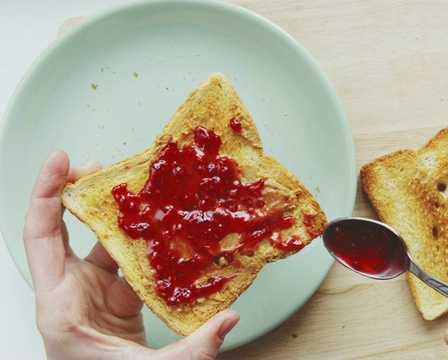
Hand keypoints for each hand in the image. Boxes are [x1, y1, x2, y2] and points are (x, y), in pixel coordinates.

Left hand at [23, 150, 238, 358]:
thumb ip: (192, 349)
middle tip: (100, 166)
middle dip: (78, 191)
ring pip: (100, 243)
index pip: (43, 237)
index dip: (47, 194)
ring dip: (119, 217)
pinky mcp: (114, 299)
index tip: (60, 162)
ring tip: (140, 192)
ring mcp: (93, 294)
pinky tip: (161, 232)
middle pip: (63, 229)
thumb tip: (227, 320)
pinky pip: (126, 262)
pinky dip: (143, 245)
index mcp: (62, 307)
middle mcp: (71, 293)